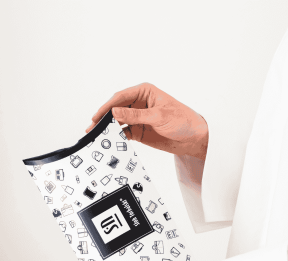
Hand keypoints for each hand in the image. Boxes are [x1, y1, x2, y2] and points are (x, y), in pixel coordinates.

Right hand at [86, 83, 208, 159]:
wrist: (195, 138)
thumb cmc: (184, 120)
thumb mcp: (159, 116)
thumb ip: (136, 115)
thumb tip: (115, 112)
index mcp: (145, 92)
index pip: (121, 97)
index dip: (108, 106)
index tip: (98, 116)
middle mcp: (139, 104)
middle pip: (116, 109)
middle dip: (104, 117)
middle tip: (92, 127)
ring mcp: (139, 118)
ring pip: (118, 121)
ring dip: (108, 128)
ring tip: (97, 135)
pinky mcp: (140, 131)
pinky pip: (124, 133)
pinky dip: (117, 137)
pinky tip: (111, 140)